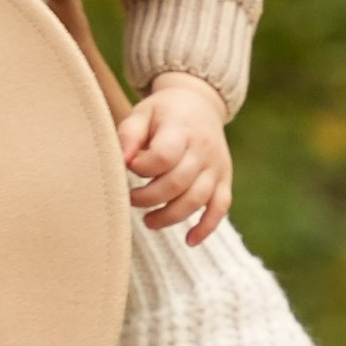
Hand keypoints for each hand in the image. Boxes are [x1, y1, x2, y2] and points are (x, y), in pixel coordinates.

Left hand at [117, 75, 230, 246]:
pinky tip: (189, 241)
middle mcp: (203, 149)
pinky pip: (220, 207)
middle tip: (129, 199)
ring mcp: (216, 166)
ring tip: (148, 221)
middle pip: (177, 183)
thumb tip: (121, 161)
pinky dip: (206, 227)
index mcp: (181, 128)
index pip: (163, 157)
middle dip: (148, 198)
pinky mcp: (224, 179)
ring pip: (197, 199)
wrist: (200, 104)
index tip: (128, 167)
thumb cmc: (163, 112)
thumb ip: (129, 134)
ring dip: (170, 216)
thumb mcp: (143, 112)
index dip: (141, 169)